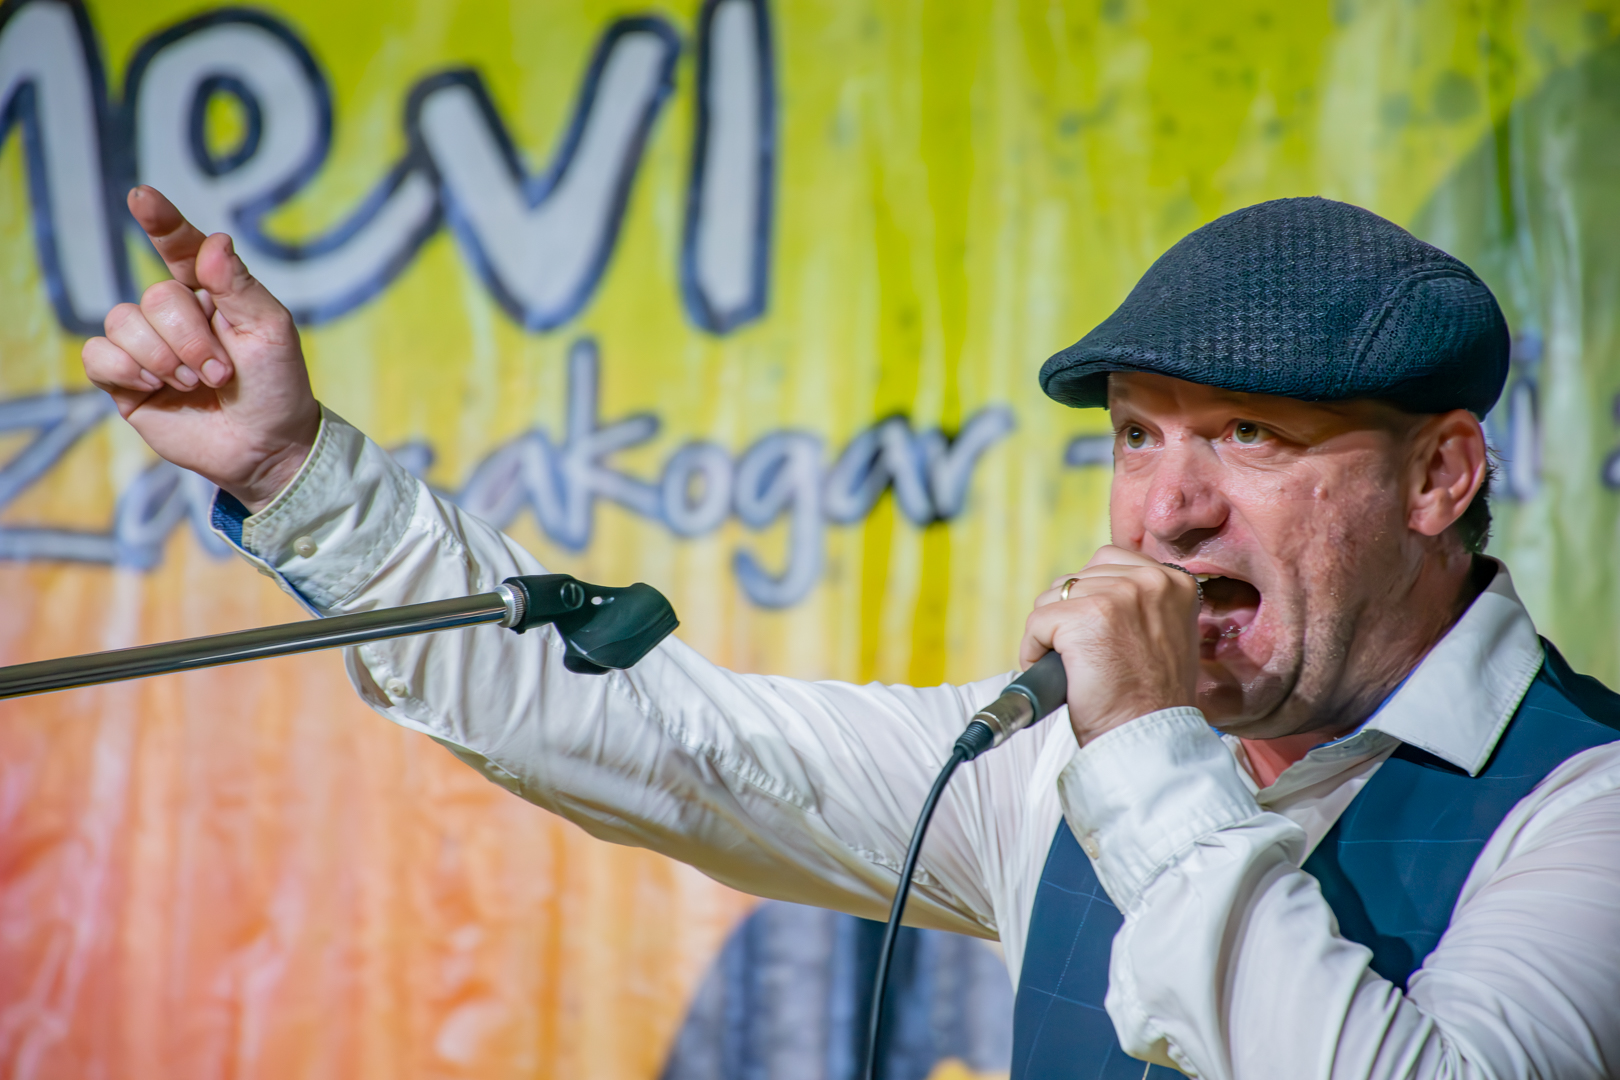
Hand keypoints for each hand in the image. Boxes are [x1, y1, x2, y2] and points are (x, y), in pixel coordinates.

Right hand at [80, 187, 319, 512]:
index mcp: (212, 294)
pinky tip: (155, 386)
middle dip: (187, 338)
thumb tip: (214, 241)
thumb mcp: (271, 333)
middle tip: (218, 372)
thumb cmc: (277, 386)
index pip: (181, 248)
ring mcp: (147, 346)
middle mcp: (175, 315)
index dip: (163, 223)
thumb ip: (241, 287)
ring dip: (162, 357)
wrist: (266, 448)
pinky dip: (126, 368)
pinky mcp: (125, 380)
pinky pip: (97, 354)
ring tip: (196, 384)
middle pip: (155, 297)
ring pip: (121, 322)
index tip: (143, 197)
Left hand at [1021, 546, 1200, 744]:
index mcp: (1174, 582)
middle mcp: (1149, 581)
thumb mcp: (1164, 636)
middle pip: (1076, 578)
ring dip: (1051, 633)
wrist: (1148, 740)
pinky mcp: (1084, 617)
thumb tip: (1093, 588)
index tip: (1096, 633)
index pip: (1107, 561)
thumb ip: (1140, 605)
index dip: (1089, 598)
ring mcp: (1117, 596)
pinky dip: (1033, 650)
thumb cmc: (1150, 700)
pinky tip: (1057, 675)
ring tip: (1073, 666)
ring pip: (1052, 598)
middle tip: (1084, 657)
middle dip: (1068, 616)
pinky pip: (1036, 622)